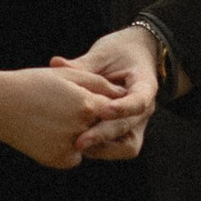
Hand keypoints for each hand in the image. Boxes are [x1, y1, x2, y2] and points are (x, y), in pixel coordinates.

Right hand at [0, 64, 124, 170]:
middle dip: (90, 119)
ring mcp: (72, 147)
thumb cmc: (33, 84)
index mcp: (87, 105)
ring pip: (88, 142)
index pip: (112, 109)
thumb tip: (122, 93)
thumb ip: (98, 83)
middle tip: (65, 109)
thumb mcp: (67, 76)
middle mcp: (83, 129)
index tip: (93, 99)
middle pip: (100, 126)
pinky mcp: (61, 160)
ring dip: (80, 133)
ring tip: (54, 118)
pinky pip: (74, 155)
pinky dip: (65, 146)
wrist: (0, 105)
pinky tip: (47, 132)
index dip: (104, 102)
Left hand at [56, 28, 160, 158]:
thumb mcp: (104, 53)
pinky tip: (77, 144)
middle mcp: (145, 109)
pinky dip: (99, 149)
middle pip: (128, 126)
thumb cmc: (119, 52)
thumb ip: (84, 64)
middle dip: (104, 135)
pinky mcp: (125, 133)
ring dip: (103, 147)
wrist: (135, 57)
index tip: (105, 110)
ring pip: (126, 146)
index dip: (124, 108)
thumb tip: (55, 63)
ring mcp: (137, 123)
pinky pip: (116, 148)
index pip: (140, 100)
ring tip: (77, 145)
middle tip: (80, 142)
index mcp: (145, 84)